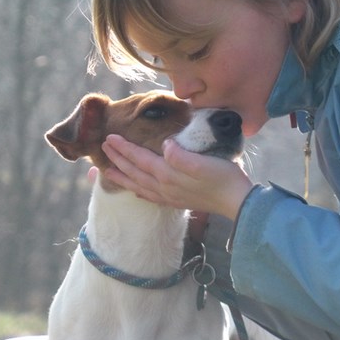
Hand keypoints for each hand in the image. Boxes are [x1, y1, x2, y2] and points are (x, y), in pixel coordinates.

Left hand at [101, 134, 253, 219]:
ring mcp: (170, 196)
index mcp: (168, 174)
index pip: (140, 159)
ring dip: (122, 176)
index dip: (124, 148)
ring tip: (106, 172)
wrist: (236, 201)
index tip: (110, 138)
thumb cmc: (223, 177)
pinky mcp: (177, 201)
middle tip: (103, 148)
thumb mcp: (203, 162)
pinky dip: (138, 191)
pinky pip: (149, 196)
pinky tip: (135, 190)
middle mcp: (164, 187)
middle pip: (135, 171)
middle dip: (117, 159)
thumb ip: (180, 155)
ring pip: (138, 185)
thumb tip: (165, 145)